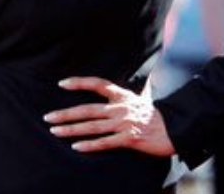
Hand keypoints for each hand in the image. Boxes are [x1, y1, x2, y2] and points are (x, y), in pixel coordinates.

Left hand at [43, 76, 172, 155]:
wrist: (176, 129)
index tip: (62, 83)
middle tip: (47, 117)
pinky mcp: (129, 139)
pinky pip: (106, 142)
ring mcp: (124, 124)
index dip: (80, 82)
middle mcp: (120, 108)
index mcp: (122, 96)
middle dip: (66, 113)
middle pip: (88, 109)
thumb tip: (134, 76)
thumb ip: (129, 92)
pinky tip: (76, 147)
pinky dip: (90, 145)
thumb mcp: (142, 97)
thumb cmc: (157, 114)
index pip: (98, 84)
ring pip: (93, 127)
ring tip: (55, 131)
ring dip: (71, 129)